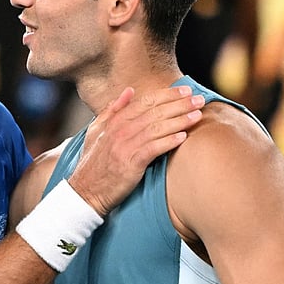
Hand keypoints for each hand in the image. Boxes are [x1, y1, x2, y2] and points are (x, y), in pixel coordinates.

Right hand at [68, 86, 202, 214]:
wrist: (84, 192)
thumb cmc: (94, 164)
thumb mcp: (96, 131)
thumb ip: (112, 110)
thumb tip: (129, 91)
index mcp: (114, 121)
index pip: (145, 102)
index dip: (167, 95)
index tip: (185, 91)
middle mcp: (119, 131)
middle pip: (154, 112)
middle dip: (179, 104)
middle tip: (200, 99)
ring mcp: (124, 147)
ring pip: (156, 128)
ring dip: (179, 120)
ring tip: (197, 115)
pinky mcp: (130, 164)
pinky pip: (153, 149)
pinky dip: (168, 141)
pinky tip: (183, 137)